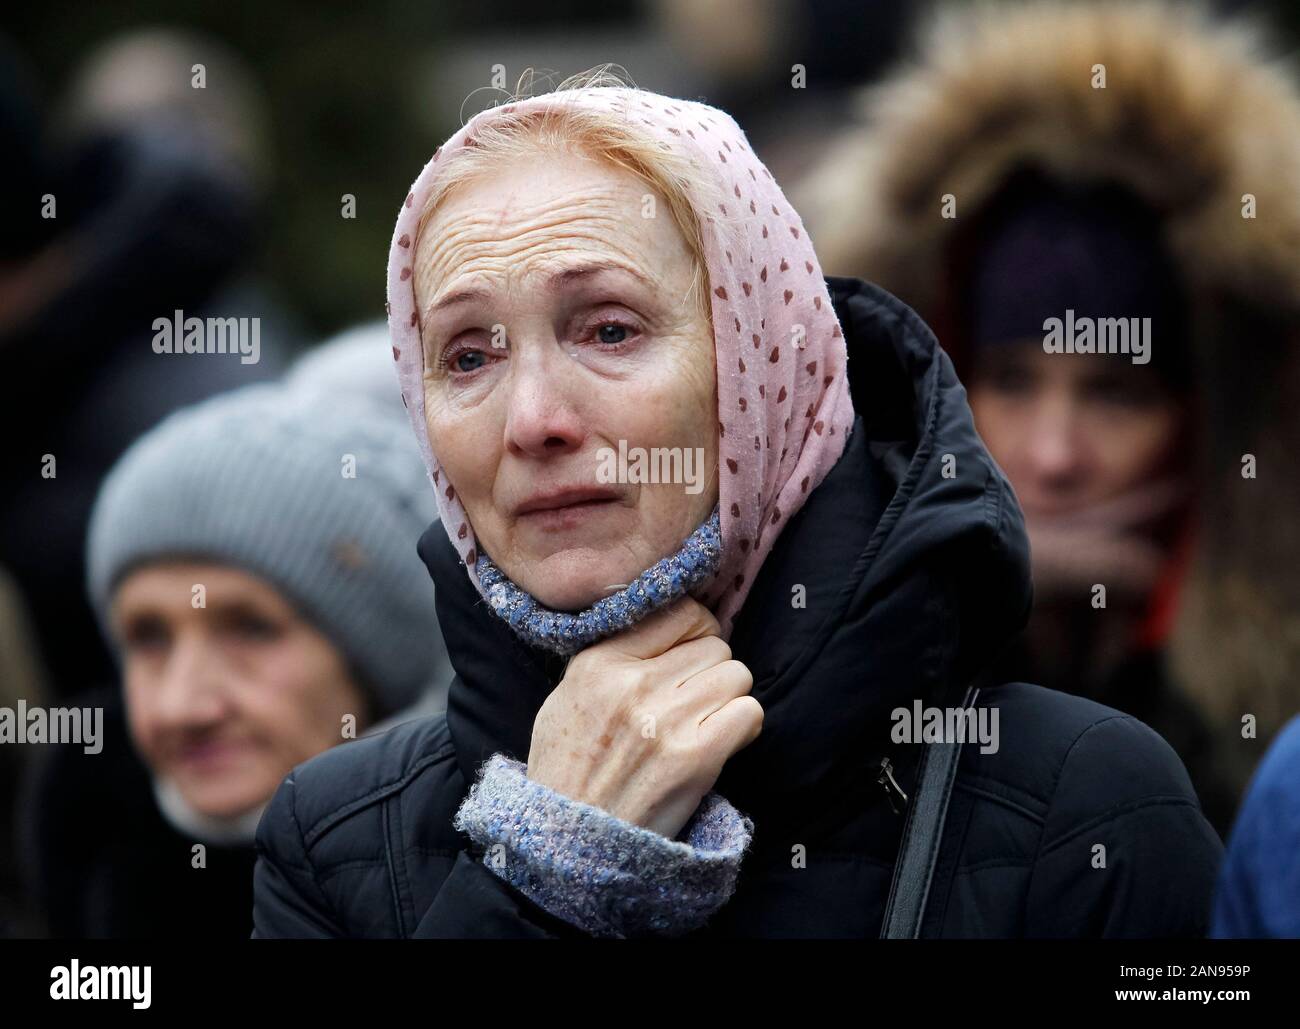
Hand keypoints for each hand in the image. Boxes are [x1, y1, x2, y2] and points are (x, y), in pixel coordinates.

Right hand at [526, 596, 762, 839]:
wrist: (570, 844)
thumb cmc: (570, 770)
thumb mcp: (568, 695)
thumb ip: (613, 657)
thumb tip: (669, 627)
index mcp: (599, 662)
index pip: (681, 613)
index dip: (696, 633)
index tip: (691, 656)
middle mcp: (633, 684)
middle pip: (715, 647)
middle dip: (710, 672)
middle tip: (693, 703)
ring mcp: (665, 719)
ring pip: (736, 675)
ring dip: (727, 699)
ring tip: (702, 725)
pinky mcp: (695, 757)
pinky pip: (749, 712)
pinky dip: (742, 727)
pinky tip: (718, 744)